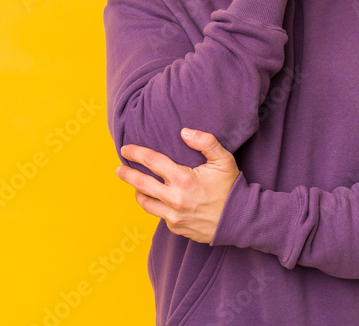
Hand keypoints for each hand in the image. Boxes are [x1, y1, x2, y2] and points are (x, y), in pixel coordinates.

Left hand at [115, 128, 239, 243]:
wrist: (240, 220)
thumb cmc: (231, 187)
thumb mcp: (224, 159)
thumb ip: (205, 142)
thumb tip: (184, 132)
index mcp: (183, 178)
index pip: (151, 161)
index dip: (136, 153)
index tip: (126, 149)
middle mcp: (174, 198)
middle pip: (140, 183)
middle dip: (126, 174)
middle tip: (119, 169)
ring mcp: (173, 216)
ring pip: (145, 202)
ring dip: (138, 192)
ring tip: (136, 186)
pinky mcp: (176, 227)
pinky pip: (159, 215)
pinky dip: (157, 205)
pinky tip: (159, 199)